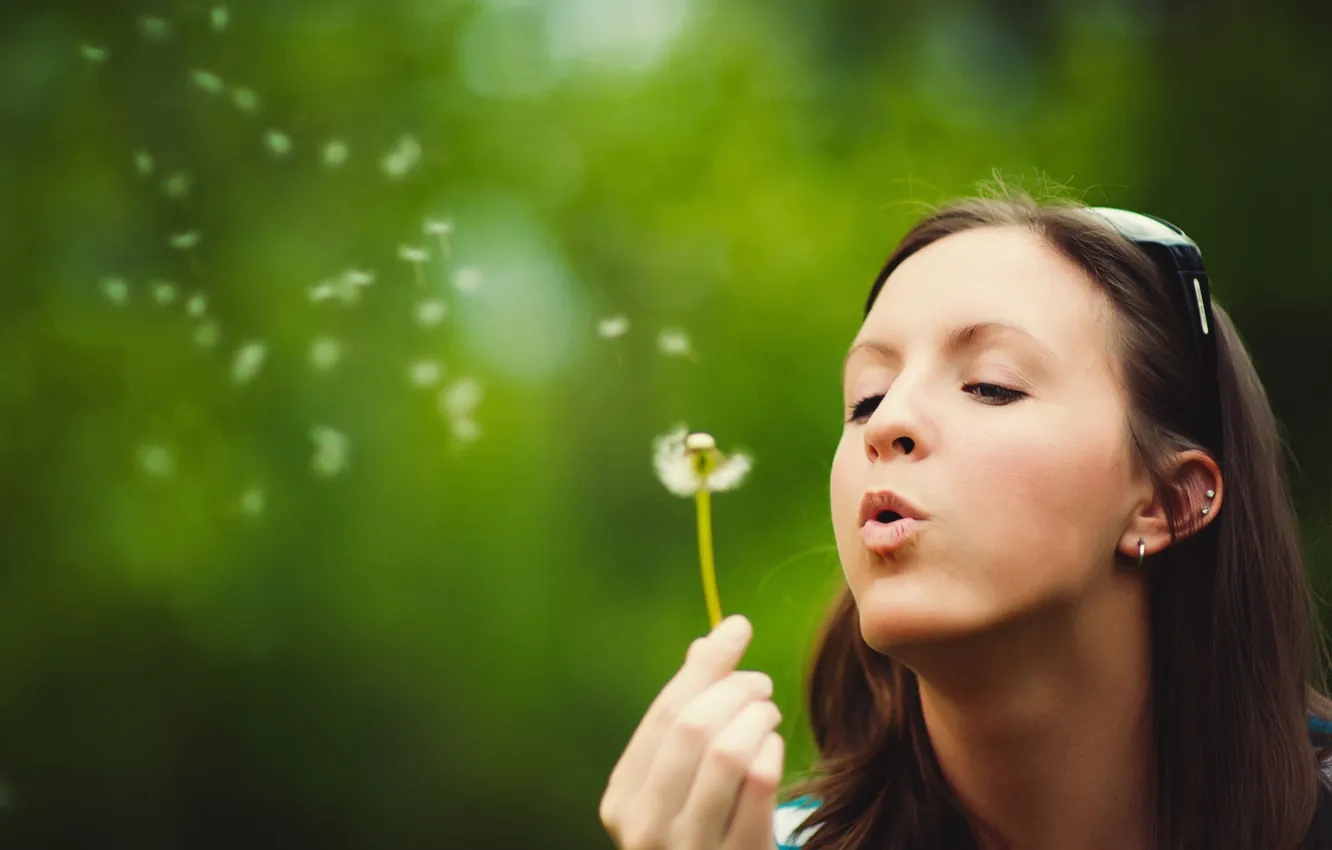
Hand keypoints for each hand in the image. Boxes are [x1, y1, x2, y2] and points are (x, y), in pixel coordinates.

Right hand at [600, 615, 784, 849]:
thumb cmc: (698, 827)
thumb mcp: (680, 778)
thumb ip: (691, 707)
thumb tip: (725, 629)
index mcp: (621, 799)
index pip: (663, 713)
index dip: (705, 666)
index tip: (739, 630)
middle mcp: (643, 828)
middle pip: (691, 727)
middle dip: (734, 690)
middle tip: (760, 684)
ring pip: (727, 752)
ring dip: (757, 717)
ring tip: (767, 714)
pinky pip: (759, 786)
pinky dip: (771, 752)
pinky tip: (772, 748)